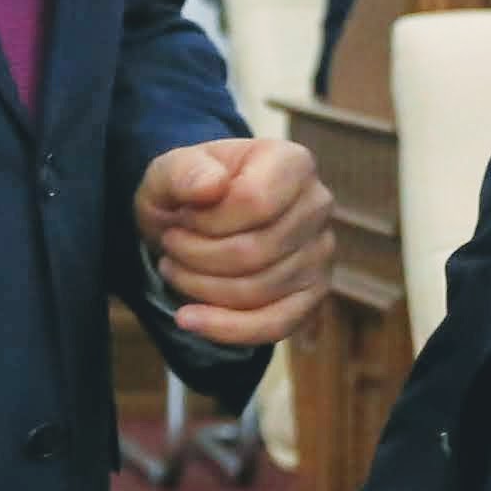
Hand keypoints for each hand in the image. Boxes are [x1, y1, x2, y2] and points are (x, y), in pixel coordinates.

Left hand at [137, 137, 333, 346]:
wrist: (195, 218)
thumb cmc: (188, 191)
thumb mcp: (169, 171)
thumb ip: (183, 170)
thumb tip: (211, 185)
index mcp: (292, 162)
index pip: (254, 202)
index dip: (206, 220)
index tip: (180, 216)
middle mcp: (318, 205)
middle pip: (255, 252)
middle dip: (196, 257)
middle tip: (171, 245)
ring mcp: (320, 254)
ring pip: (259, 291)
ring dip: (201, 288)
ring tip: (175, 269)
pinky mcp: (312, 296)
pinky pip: (276, 325)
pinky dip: (226, 328)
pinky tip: (188, 319)